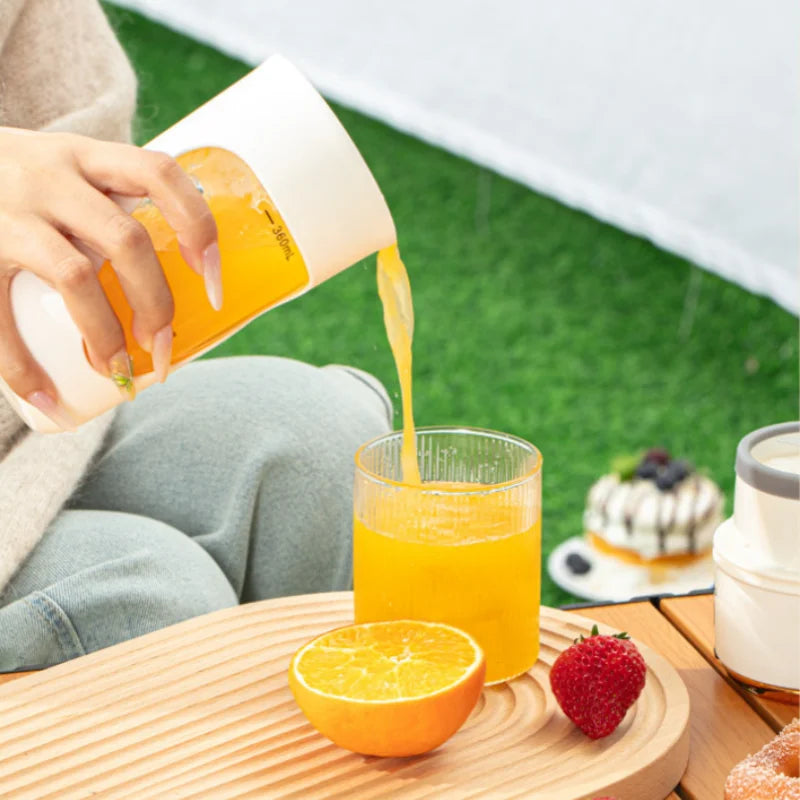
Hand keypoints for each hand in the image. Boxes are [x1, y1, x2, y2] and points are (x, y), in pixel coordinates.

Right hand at [0, 127, 219, 429]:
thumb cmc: (9, 179)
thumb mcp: (59, 168)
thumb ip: (106, 199)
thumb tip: (177, 270)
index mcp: (85, 156)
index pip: (160, 175)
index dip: (198, 227)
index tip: (211, 281)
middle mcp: (49, 177)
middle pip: (128, 241)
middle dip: (157, 303)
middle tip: (162, 345)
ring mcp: (9, 212)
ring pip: (77, 277)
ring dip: (105, 335)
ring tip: (117, 372)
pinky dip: (21, 366)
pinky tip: (44, 397)